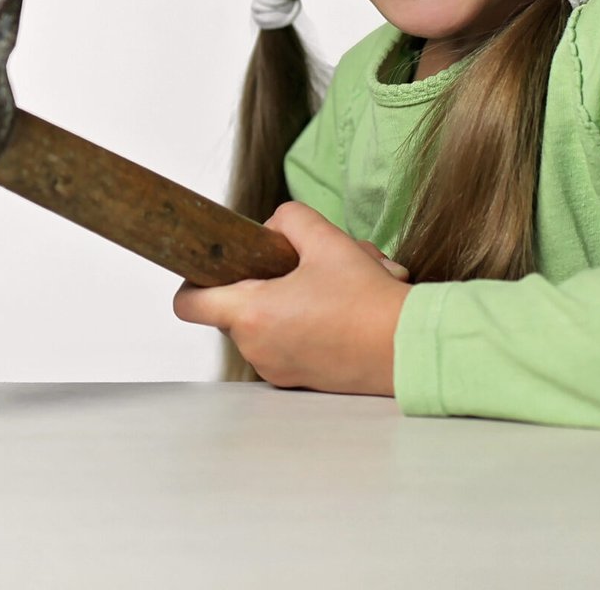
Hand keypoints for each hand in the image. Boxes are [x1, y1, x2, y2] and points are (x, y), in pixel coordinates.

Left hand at [172, 202, 407, 396]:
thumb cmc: (368, 300)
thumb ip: (287, 220)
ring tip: (341, 280)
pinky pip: (290, 340)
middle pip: (237, 304)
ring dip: (296, 295)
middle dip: (268, 277)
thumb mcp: (326, 239)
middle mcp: (257, 349)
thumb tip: (272, 230)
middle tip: (307, 262)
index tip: (216, 263)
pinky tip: (347, 305)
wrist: (410, 348)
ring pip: (269, 318)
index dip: (194, 278)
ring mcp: (277, 368)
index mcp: (251, 315)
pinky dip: (309, 319)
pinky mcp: (300, 380)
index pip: (188, 304)